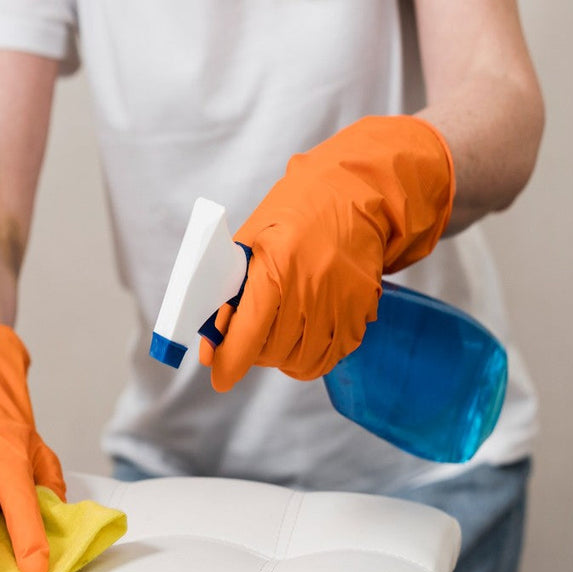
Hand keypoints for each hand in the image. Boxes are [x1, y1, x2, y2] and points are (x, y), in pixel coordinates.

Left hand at [200, 115, 453, 389]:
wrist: (355, 194)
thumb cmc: (293, 215)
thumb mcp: (250, 242)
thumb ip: (227, 294)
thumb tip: (211, 347)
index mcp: (276, 265)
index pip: (248, 333)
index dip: (230, 362)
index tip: (221, 377)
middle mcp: (311, 287)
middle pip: (272, 351)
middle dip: (253, 351)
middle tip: (250, 334)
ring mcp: (341, 302)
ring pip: (301, 361)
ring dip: (282, 356)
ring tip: (278, 330)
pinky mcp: (361, 312)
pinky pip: (331, 356)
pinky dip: (312, 355)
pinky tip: (304, 332)